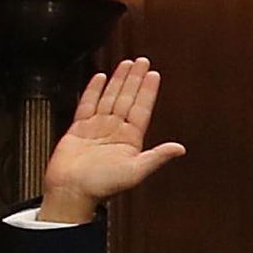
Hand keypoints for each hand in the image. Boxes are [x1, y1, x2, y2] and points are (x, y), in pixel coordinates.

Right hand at [39, 57, 185, 223]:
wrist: (71, 191)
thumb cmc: (102, 185)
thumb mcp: (136, 171)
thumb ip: (157, 157)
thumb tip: (180, 148)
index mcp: (130, 139)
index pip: (142, 108)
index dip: (148, 91)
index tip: (154, 74)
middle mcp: (115, 130)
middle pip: (127, 98)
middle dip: (135, 79)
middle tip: (142, 61)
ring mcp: (97, 127)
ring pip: (110, 97)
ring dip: (118, 80)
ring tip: (126, 63)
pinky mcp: (78, 128)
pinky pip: (87, 104)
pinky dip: (93, 90)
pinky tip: (100, 77)